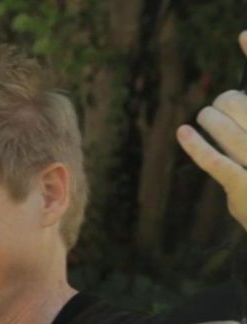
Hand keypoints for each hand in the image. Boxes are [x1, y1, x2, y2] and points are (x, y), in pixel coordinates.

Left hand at [176, 31, 246, 229]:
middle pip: (240, 104)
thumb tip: (232, 88)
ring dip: (210, 119)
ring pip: (226, 128)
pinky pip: (215, 162)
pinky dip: (197, 146)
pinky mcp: (244, 188)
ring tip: (206, 117)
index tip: (242, 36)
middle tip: (221, 104)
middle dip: (226, 101)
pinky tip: (183, 133)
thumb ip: (245, 112)